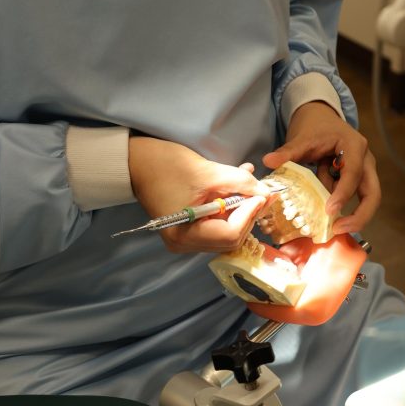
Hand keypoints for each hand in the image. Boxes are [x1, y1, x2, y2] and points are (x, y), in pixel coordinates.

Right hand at [129, 136, 269, 252]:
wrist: (137, 162)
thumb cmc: (165, 166)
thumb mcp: (208, 172)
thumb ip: (240, 183)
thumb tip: (267, 194)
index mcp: (185, 234)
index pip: (231, 234)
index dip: (250, 214)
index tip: (262, 194)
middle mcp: (185, 244)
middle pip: (231, 238)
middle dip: (249, 213)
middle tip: (261, 191)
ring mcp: (186, 239)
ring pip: (228, 232)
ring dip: (241, 209)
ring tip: (248, 185)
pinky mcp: (189, 229)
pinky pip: (218, 224)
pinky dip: (230, 208)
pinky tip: (235, 187)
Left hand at [262, 101, 380, 234]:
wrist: (320, 117)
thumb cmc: (314, 127)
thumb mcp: (301, 138)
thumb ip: (287, 152)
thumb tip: (267, 161)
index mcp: (354, 146)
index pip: (353, 173)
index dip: (343, 193)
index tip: (329, 210)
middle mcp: (365, 159)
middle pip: (373, 193)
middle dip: (360, 215)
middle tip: (338, 230)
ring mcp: (363, 170)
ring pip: (366, 198)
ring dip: (350, 213)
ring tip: (328, 227)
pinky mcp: (356, 179)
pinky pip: (352, 197)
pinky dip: (340, 206)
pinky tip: (323, 217)